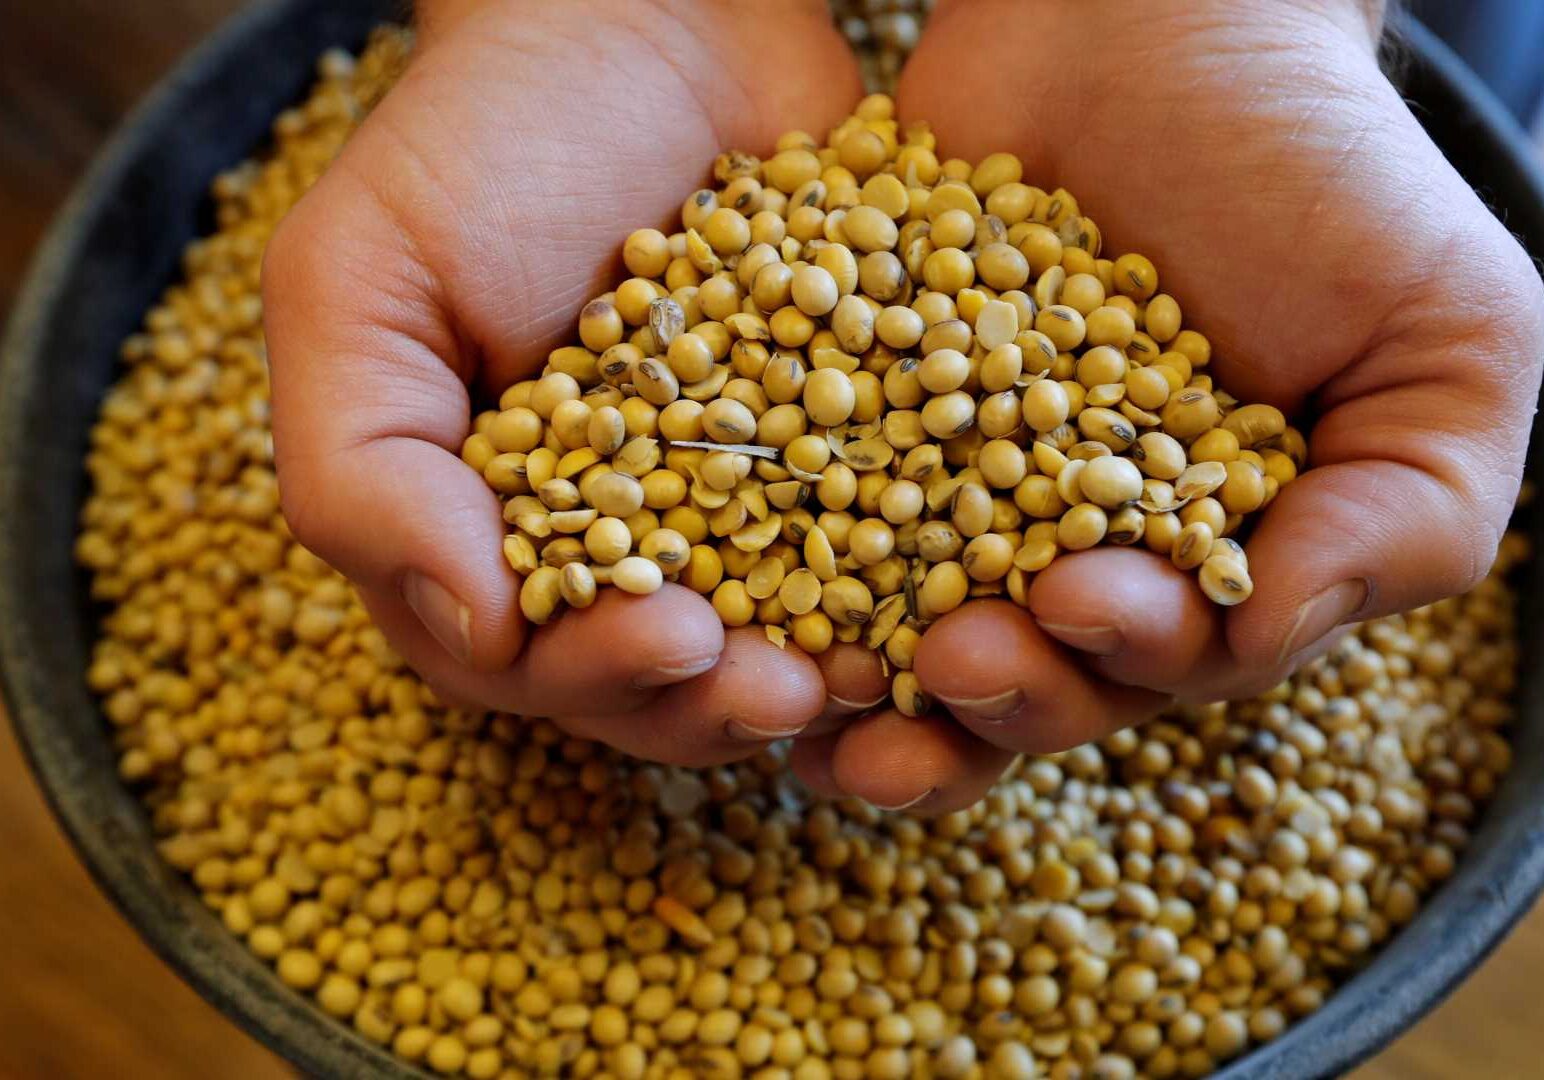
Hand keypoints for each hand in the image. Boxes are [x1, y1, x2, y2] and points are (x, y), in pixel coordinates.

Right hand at [263, 0, 882, 763]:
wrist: (647, 13)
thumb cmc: (480, 142)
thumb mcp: (359, 286)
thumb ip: (364, 470)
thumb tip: (470, 634)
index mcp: (491, 532)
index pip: (534, 659)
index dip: (603, 675)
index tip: (673, 641)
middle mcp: (620, 542)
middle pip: (664, 676)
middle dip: (723, 698)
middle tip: (786, 689)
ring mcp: (738, 503)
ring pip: (778, 637)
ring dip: (828, 672)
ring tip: (884, 671)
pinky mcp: (844, 450)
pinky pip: (886, 540)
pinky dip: (920, 580)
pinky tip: (965, 591)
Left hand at [790, 0, 1543, 810]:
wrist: (1158, 20)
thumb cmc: (1320, 172)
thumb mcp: (1448, 336)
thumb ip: (1414, 506)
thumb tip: (1273, 629)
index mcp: (1198, 562)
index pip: (1161, 664)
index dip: (1123, 661)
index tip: (1087, 597)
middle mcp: (1064, 550)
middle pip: (1021, 675)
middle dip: (988, 693)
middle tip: (951, 658)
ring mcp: (944, 491)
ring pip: (895, 636)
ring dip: (861, 690)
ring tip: (821, 693)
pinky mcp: (847, 423)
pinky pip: (793, 513)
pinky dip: (762, 566)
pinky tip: (728, 595)